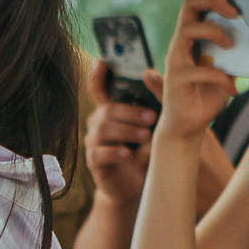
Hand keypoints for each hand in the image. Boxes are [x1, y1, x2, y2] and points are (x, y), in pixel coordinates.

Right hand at [83, 62, 159, 202]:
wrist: (135, 186)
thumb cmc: (144, 152)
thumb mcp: (154, 128)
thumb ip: (154, 103)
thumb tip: (151, 73)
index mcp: (111, 111)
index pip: (99, 89)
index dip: (97, 75)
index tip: (102, 61)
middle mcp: (99, 123)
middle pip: (107, 110)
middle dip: (130, 112)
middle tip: (152, 117)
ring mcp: (94, 142)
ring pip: (103, 129)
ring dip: (126, 131)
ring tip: (145, 136)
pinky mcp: (94, 162)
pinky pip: (98, 153)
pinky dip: (114, 152)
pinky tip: (127, 153)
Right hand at [155, 0, 242, 141]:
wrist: (188, 126)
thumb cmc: (207, 94)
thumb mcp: (227, 67)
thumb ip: (237, 52)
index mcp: (192, 36)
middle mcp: (181, 43)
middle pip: (188, 5)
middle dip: (214, 0)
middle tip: (235, 11)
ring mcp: (177, 60)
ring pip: (187, 30)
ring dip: (213, 31)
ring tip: (231, 44)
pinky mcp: (177, 80)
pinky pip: (200, 70)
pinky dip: (221, 77)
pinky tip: (232, 88)